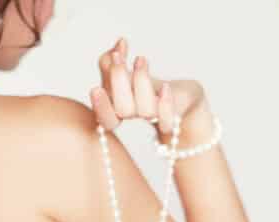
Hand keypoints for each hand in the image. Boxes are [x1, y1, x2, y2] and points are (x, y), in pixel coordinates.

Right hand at [90, 36, 208, 138]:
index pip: (106, 120)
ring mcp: (154, 121)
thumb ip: (113, 61)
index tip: (95, 89)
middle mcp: (133, 118)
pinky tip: (165, 86)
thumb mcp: (123, 71)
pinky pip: (167, 120)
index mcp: (116, 111)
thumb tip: (121, 42)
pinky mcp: (172, 121)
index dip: (101, 107)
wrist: (183, 97)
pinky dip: (165, 103)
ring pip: (146, 111)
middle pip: (123, 110)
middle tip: (117, 57)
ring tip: (140, 59)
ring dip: (141, 81)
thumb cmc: (149, 84)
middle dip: (118, 81)